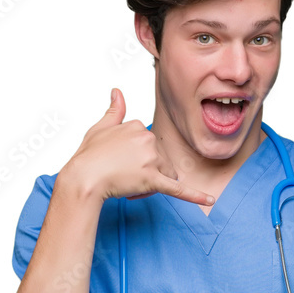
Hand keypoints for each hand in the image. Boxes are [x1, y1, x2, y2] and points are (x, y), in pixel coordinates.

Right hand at [63, 88, 214, 206]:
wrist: (83, 178)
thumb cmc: (89, 155)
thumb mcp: (101, 128)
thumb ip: (114, 110)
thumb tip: (117, 91)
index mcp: (139, 126)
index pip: (150, 145)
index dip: (137, 158)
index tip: (120, 163)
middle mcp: (148, 139)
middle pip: (161, 159)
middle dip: (147, 170)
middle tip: (123, 176)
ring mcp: (151, 159)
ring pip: (166, 174)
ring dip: (154, 182)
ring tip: (131, 185)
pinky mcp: (152, 179)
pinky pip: (178, 189)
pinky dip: (195, 196)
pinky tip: (210, 200)